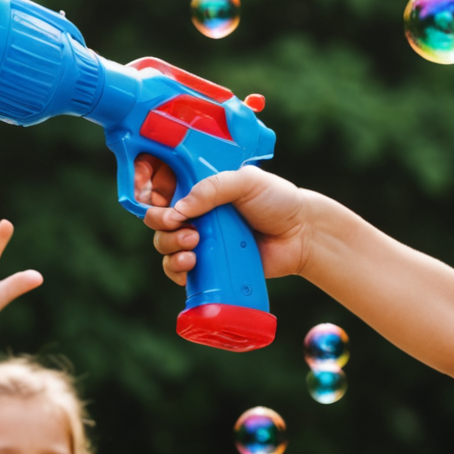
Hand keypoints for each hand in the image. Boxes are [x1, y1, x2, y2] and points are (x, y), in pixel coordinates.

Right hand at [135, 156, 315, 285]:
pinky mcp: (207, 266)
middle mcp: (194, 214)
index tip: (162, 203)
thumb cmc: (276, 201)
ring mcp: (199, 241)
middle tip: (188, 230)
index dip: (152, 196)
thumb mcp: (245, 181)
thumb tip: (179, 210)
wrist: (301, 235)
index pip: (161, 189)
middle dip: (163, 225)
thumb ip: (212, 188)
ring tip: (194, 249)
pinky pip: (178, 272)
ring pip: (164, 246)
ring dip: (170, 248)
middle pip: (157, 220)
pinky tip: (191, 267)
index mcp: (199, 189)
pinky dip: (177, 271)